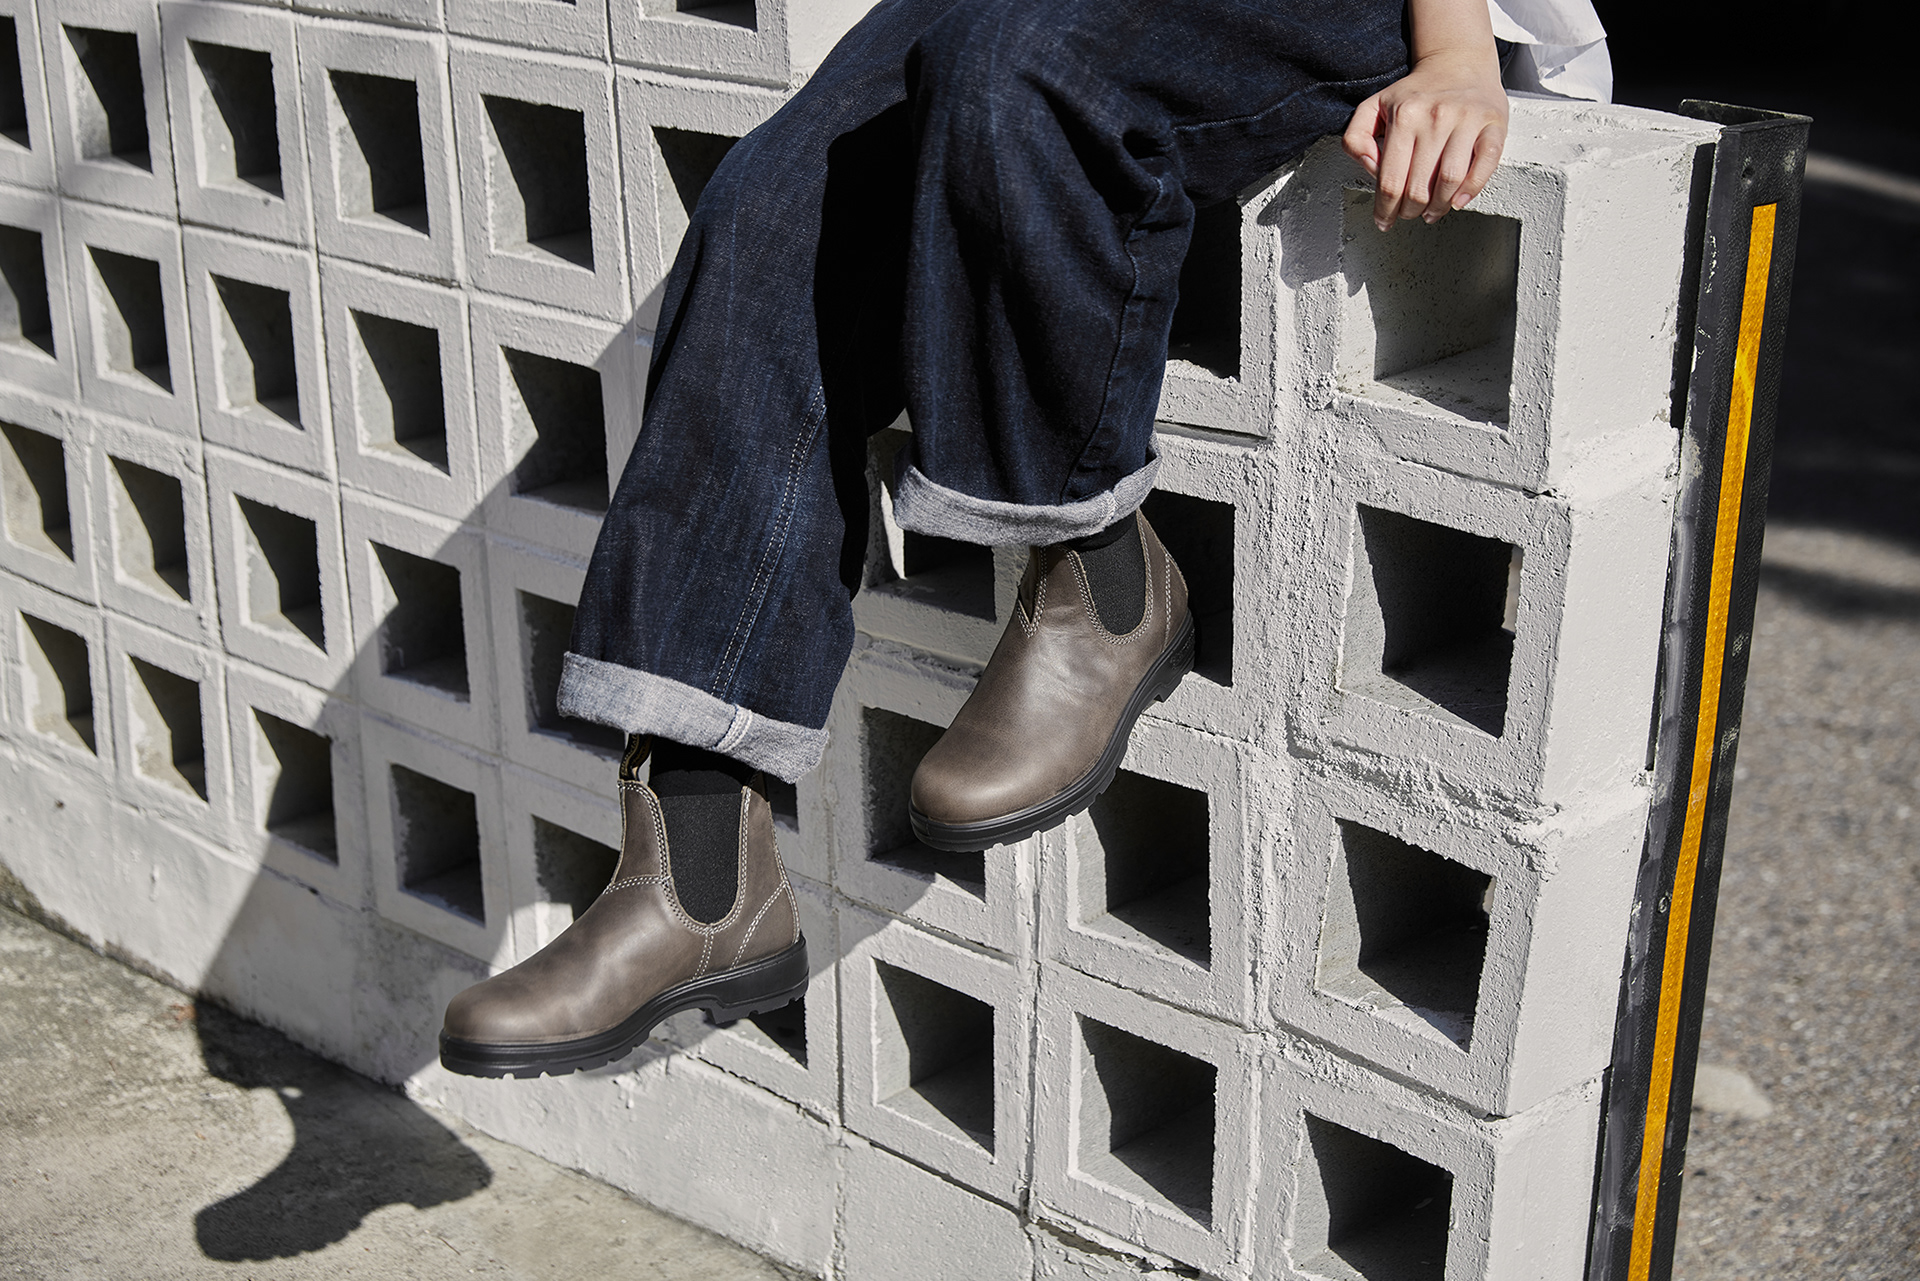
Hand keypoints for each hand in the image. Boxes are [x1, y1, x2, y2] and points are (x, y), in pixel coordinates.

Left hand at [1342, 49, 1508, 230]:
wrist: (1458, 61)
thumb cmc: (1416, 93)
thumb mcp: (1374, 106)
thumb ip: (1356, 136)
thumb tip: (1369, 166)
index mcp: (1404, 115)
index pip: (1390, 180)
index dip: (1385, 209)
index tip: (1384, 220)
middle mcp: (1436, 116)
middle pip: (1418, 187)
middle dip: (1409, 211)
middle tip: (1408, 214)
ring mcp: (1467, 120)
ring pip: (1449, 181)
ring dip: (1438, 207)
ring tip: (1430, 212)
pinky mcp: (1493, 124)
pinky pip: (1485, 164)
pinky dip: (1471, 189)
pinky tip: (1458, 201)